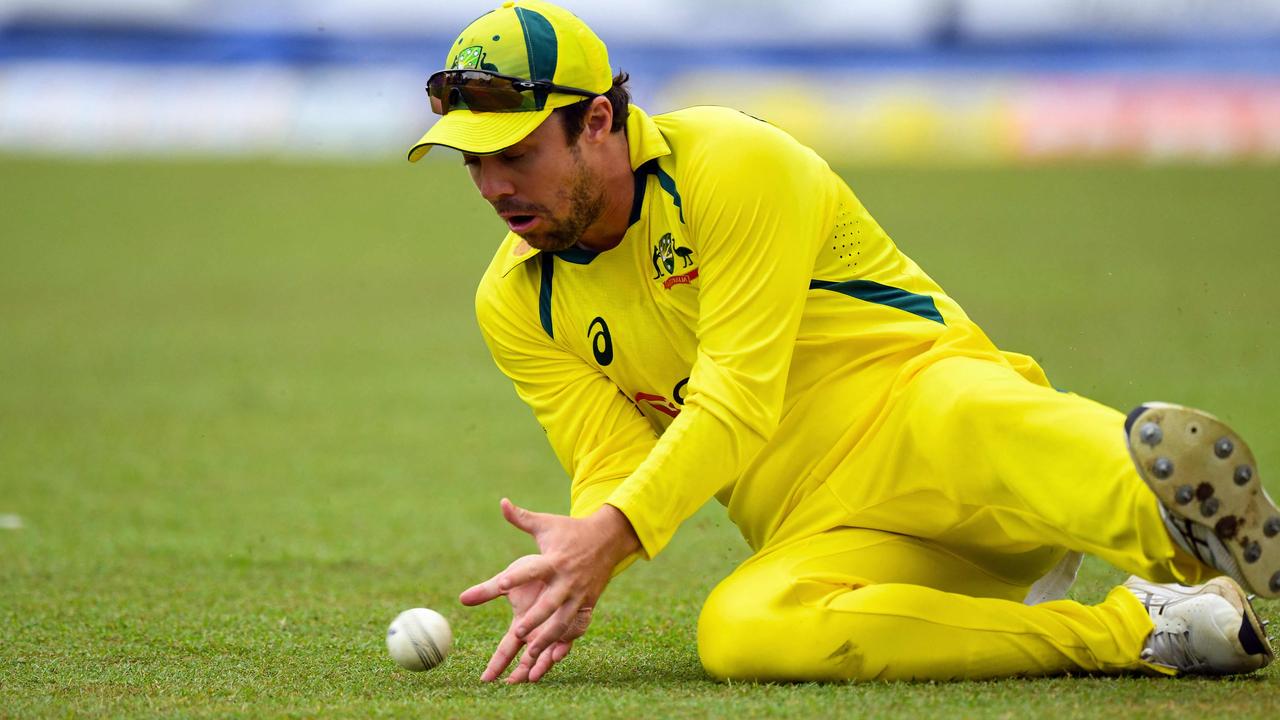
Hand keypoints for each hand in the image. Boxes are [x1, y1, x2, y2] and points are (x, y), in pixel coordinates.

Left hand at [459, 498, 639, 682]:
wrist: (609, 538)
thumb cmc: (570, 530)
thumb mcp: (546, 523)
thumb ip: (521, 518)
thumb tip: (501, 502)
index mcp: (553, 560)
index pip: (532, 569)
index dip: (515, 577)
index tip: (499, 585)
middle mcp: (567, 580)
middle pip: (550, 603)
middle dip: (536, 619)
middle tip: (518, 633)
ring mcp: (579, 594)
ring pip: (563, 621)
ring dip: (548, 638)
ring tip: (530, 655)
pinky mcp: (587, 604)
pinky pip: (575, 625)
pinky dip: (564, 640)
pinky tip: (551, 657)